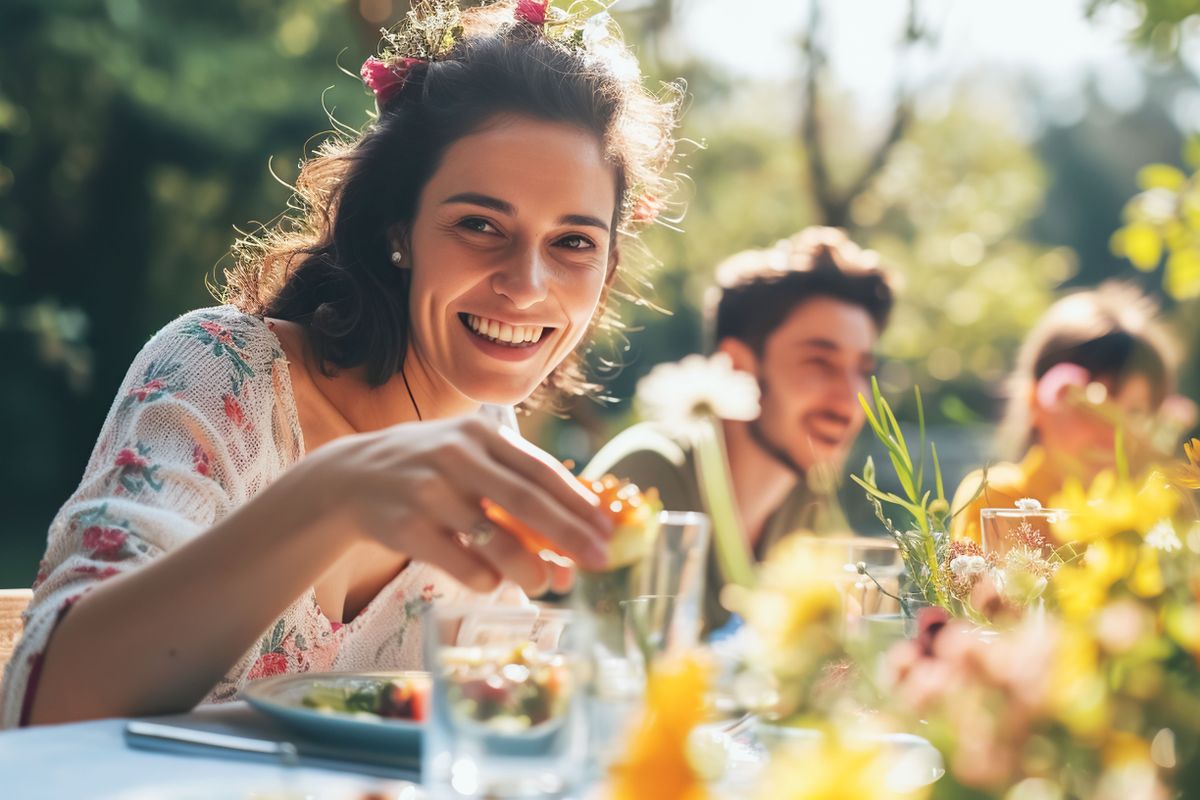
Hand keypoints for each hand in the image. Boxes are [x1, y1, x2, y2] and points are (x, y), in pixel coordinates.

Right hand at [308, 416, 610, 595]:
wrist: (350, 478)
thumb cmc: (428, 470)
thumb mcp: (468, 457)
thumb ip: (514, 487)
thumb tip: (571, 541)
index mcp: (480, 434)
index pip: (541, 470)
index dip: (578, 503)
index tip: (606, 531)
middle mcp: (456, 456)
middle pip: (526, 501)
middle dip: (568, 535)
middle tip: (597, 561)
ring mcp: (428, 490)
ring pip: (493, 538)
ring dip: (529, 567)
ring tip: (548, 584)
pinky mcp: (404, 526)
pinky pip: (459, 561)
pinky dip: (485, 578)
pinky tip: (494, 583)